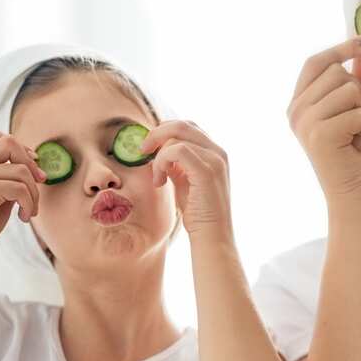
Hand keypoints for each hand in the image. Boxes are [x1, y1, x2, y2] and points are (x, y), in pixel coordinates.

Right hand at [0, 131, 45, 256]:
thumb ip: (10, 178)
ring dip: (34, 193)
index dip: (22, 149)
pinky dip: (29, 204)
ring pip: (21, 170)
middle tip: (40, 183)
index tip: (34, 170)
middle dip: (30, 163)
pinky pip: (20, 188)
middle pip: (10, 143)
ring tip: (29, 211)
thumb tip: (35, 169)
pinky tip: (23, 217)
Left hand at [141, 120, 232, 239]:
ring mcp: (215, 159)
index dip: (164, 132)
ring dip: (158, 154)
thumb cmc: (198, 213)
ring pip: (177, 135)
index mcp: (215, 152)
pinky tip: (160, 180)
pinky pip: (177, 150)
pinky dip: (162, 161)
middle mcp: (218, 152)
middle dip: (156, 135)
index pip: (187, 127)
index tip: (149, 150)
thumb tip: (159, 150)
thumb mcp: (184, 181)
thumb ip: (176, 164)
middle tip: (142, 152)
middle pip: (181, 124)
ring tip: (157, 177)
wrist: (211, 236)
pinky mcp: (207, 170)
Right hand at [288, 34, 360, 200]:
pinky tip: (356, 145)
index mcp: (298, 103)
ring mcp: (304, 122)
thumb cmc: (354, 153)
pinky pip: (356, 112)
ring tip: (355, 135)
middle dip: (357, 94)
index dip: (342, 48)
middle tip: (355, 124)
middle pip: (337, 73)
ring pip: (348, 90)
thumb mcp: (359, 108)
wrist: (352, 193)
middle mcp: (295, 111)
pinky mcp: (318, 134)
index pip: (316, 62)